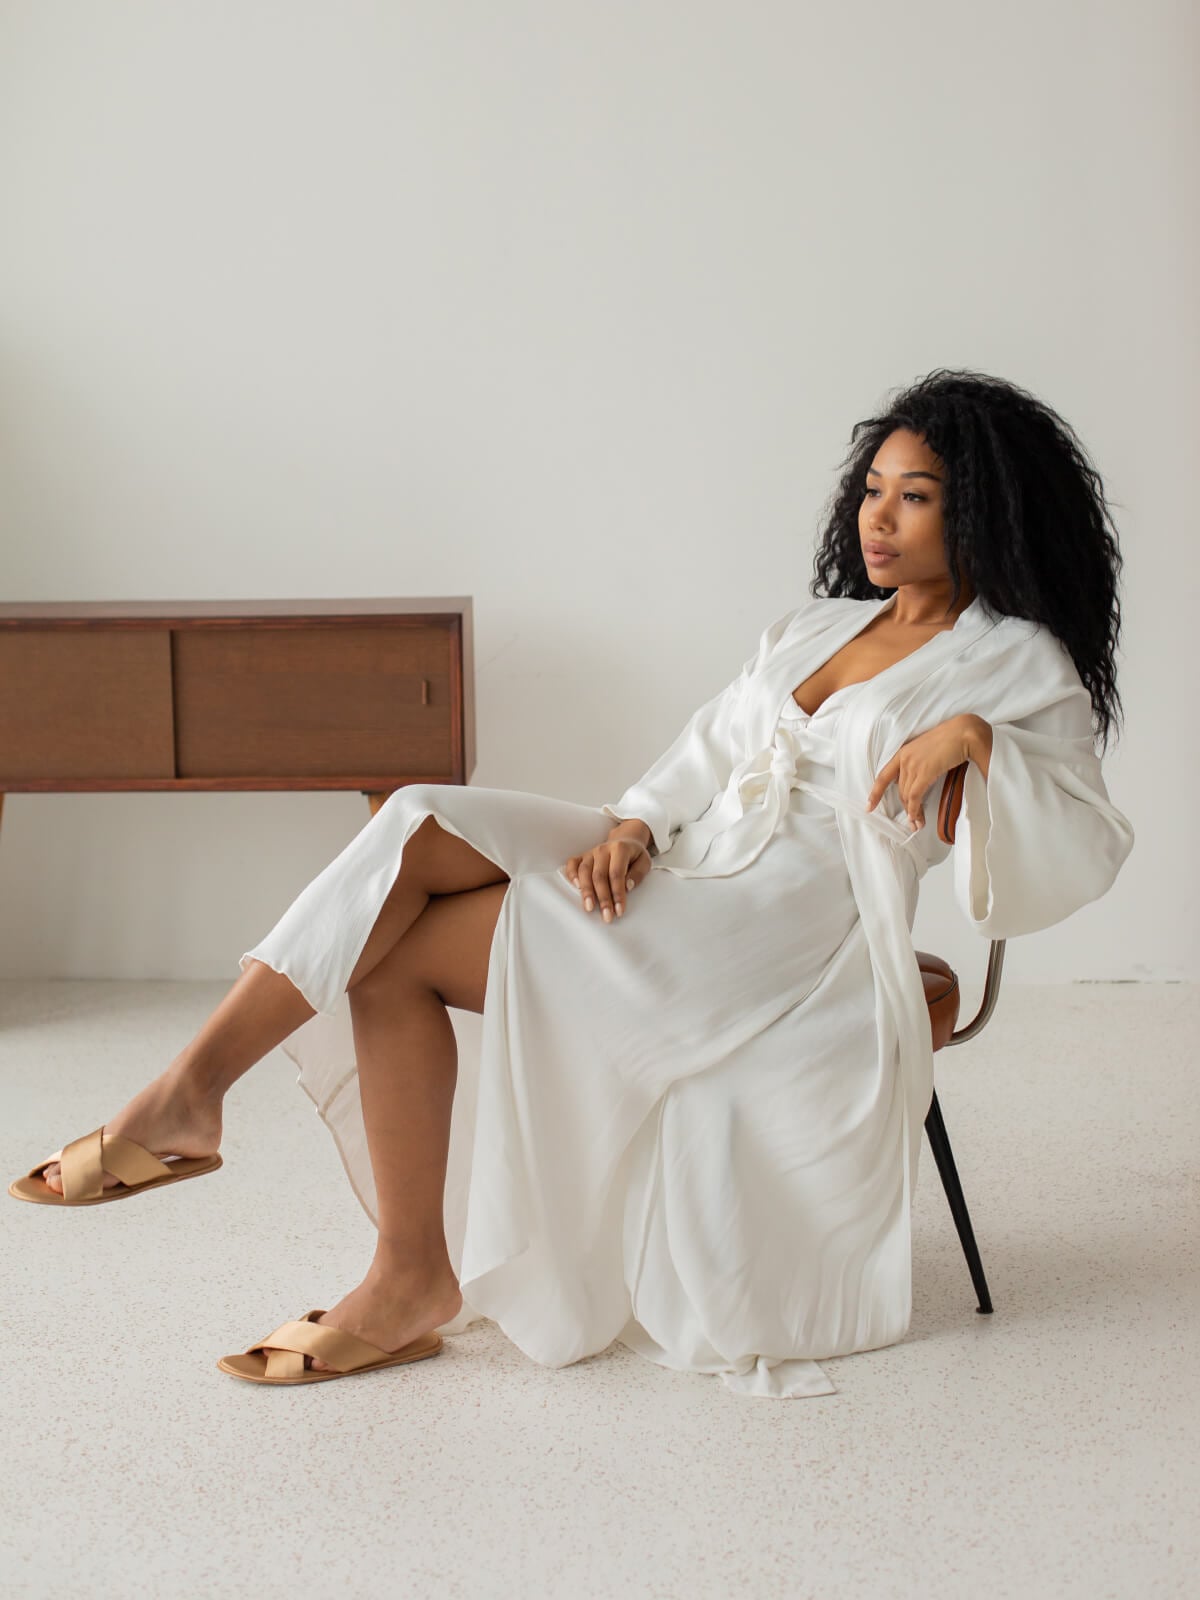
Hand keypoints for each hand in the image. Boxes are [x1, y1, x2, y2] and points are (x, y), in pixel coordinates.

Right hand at [561, 826, 653, 923]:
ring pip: (584, 872)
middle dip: (603, 898)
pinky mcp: (582, 856)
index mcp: (620, 849)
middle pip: (599, 875)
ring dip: (586, 892)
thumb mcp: (645, 862)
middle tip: (606, 915)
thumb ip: (637, 874)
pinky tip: (575, 887)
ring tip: (589, 908)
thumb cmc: (634, 855)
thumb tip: (627, 886)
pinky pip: (572, 864)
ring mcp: (591, 852)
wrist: (625, 840)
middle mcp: (603, 849)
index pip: (616, 874)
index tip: (619, 910)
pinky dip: (571, 874)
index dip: (617, 893)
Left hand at [865, 714, 986, 832]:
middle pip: (899, 790)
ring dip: (913, 813)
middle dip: (905, 809)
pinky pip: (915, 796)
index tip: (869, 806)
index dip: (875, 793)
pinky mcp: (924, 772)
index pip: (884, 776)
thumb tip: (921, 781)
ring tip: (918, 824)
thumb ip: (920, 763)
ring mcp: (913, 765)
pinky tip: (917, 818)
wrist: (964, 732)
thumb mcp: (929, 750)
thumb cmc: (952, 739)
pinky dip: (915, 810)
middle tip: (913, 822)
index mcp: (903, 752)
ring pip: (906, 796)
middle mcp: (904, 758)